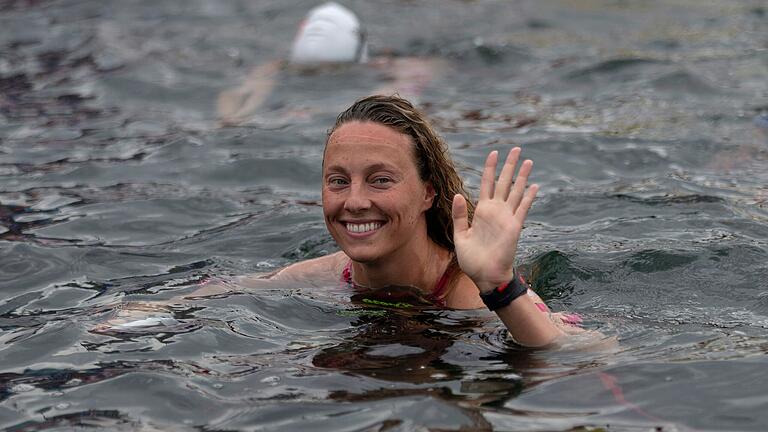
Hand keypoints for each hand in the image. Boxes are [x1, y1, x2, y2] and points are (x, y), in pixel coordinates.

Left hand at [452, 148, 537, 292]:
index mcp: (481, 211)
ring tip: (528, 160)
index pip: (487, 184)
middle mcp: (495, 211)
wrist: (485, 275)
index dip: (490, 168)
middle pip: (503, 182)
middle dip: (509, 165)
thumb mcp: (460, 235)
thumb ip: (459, 215)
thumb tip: (458, 194)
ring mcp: (506, 218)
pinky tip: (534, 185)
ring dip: (522, 176)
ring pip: (515, 191)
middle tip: (515, 149)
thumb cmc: (472, 259)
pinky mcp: (514, 227)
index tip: (494, 153)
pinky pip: (523, 208)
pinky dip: (528, 197)